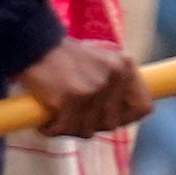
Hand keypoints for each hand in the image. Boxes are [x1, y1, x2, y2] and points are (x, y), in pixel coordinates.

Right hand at [16, 37, 152, 139]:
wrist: (31, 44)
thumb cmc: (62, 57)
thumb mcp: (100, 63)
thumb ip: (115, 86)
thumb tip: (122, 119)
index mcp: (125, 66)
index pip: (143, 107)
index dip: (126, 118)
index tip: (105, 118)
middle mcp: (115, 77)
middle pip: (112, 123)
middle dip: (90, 124)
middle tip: (72, 116)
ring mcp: (95, 88)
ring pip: (88, 130)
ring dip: (69, 128)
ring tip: (56, 117)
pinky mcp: (73, 98)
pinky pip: (65, 129)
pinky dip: (51, 130)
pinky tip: (44, 122)